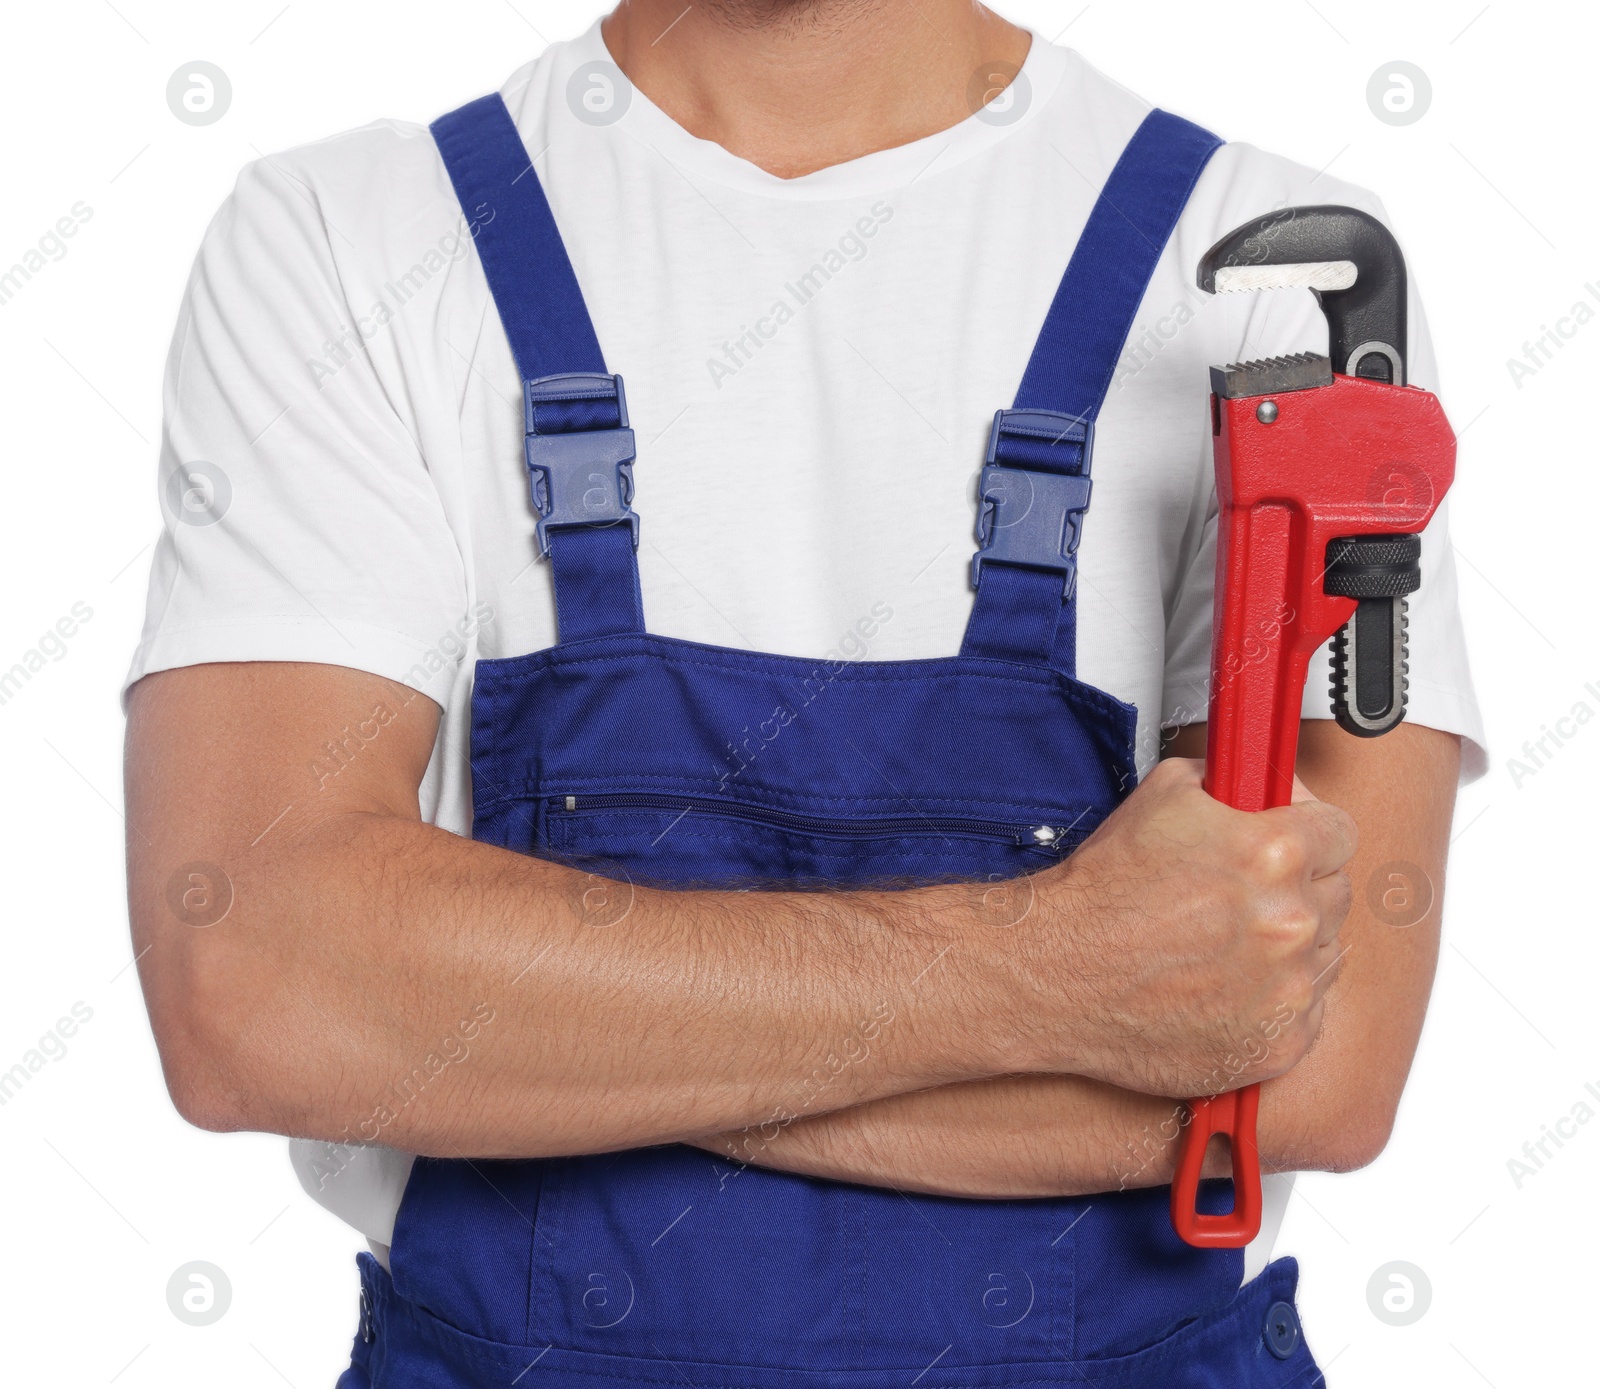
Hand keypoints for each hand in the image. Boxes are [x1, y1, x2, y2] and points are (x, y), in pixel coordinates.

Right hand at [1018, 757, 1353, 1097]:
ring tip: (1222, 944)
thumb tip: (1270, 784)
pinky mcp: (1279, 1044)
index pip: (1341, 832)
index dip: (1309, 832)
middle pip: (1335, 893)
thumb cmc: (1103, 891)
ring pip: (1324, 954)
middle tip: (1238, 895)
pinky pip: (1306, 1012)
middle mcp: (1290, 921)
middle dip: (1295, 888)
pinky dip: (1273, 1000)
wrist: (1058, 972)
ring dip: (1287, 946)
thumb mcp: (1165, 793)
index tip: (1290, 843)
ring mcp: (1289, 989)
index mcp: (1274, 853)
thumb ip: (1238, 782)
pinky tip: (1222, 985)